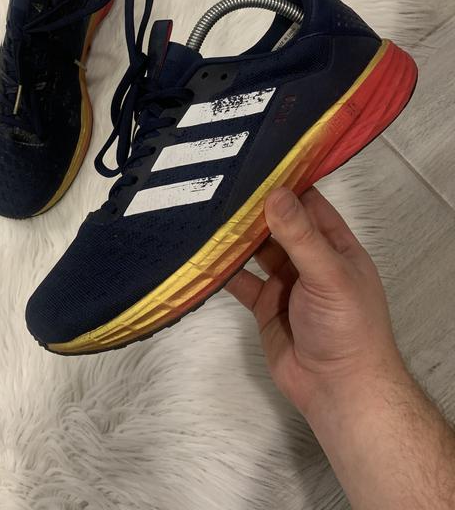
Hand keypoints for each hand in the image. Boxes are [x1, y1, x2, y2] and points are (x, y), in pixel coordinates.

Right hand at [226, 186, 403, 416]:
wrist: (339, 390)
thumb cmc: (349, 328)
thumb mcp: (328, 274)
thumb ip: (300, 236)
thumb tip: (276, 194)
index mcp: (335, 246)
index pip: (309, 204)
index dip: (285, 183)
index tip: (255, 162)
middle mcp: (309, 260)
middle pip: (278, 225)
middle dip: (253, 207)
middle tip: (220, 183)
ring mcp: (285, 283)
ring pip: (256, 251)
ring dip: (236, 237)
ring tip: (207, 212)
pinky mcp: (264, 306)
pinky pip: (240, 281)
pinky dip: (223, 270)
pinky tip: (204, 255)